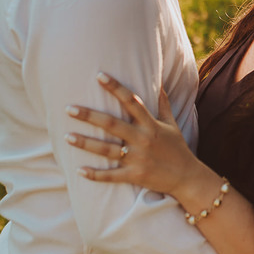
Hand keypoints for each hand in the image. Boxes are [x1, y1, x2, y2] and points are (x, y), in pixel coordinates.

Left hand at [66, 73, 202, 195]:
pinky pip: (112, 176)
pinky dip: (95, 174)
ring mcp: (138, 159)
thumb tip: (159, 82)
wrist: (187, 178)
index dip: (115, 87)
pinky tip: (79, 171)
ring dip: (86, 143)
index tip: (99, 75)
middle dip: (89, 116)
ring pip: (107, 150)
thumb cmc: (177, 148)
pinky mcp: (135, 176)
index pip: (131, 101)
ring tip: (67, 136)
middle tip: (69, 108)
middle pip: (112, 124)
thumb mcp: (172, 123)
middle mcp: (143, 139)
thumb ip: (163, 103)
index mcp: (151, 124)